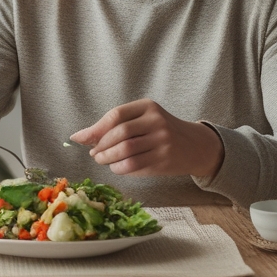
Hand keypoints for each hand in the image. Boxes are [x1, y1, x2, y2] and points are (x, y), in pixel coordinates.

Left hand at [71, 99, 223, 178]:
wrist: (195, 146)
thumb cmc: (162, 130)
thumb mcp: (143, 119)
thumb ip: (116, 124)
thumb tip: (82, 136)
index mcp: (148, 107)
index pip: (116, 115)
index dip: (96, 128)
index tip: (80, 138)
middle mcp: (157, 122)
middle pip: (120, 134)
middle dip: (101, 146)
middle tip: (93, 153)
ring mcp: (162, 142)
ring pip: (126, 152)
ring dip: (108, 159)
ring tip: (102, 160)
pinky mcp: (164, 161)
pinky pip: (135, 166)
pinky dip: (120, 169)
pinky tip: (116, 167)